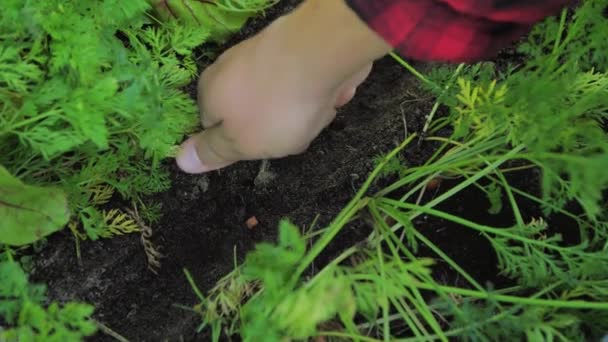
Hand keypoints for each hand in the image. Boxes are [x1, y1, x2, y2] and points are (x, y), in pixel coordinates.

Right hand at [176, 0, 390, 173]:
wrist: (322, 52)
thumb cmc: (274, 107)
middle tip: (291, 132)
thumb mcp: (241, 143)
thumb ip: (214, 152)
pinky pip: (305, 80)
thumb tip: (182, 161)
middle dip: (275, 128)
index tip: (262, 146)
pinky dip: (318, 90)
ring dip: (301, 111)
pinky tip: (331, 92)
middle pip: (251, 112)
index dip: (240, 143)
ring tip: (316, 110)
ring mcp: (264, 53)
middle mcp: (231, 67)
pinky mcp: (296, 46)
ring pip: (281, 98)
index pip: (214, 126)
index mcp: (210, 91)